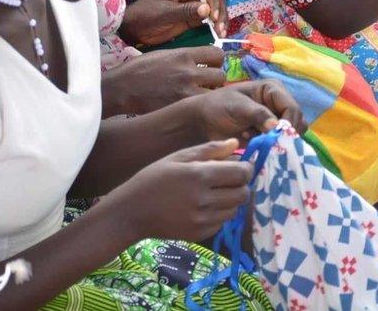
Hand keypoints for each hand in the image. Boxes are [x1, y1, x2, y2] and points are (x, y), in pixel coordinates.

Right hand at [101, 47, 225, 115]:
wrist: (122, 87)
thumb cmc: (140, 69)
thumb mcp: (164, 54)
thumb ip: (185, 57)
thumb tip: (202, 61)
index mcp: (184, 55)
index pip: (217, 54)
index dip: (217, 61)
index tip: (211, 66)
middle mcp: (189, 72)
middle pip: (220, 76)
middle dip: (215, 81)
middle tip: (206, 84)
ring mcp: (186, 91)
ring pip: (215, 94)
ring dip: (210, 95)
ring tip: (199, 96)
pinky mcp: (180, 107)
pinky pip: (200, 107)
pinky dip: (199, 107)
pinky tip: (190, 106)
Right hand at [109, 139, 252, 240]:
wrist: (132, 212)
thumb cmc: (153, 179)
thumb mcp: (177, 157)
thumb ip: (209, 150)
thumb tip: (235, 142)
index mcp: (199, 175)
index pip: (241, 173)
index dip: (246, 168)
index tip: (240, 165)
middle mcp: (204, 200)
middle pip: (243, 193)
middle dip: (241, 184)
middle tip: (228, 179)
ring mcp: (203, 220)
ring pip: (235, 209)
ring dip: (231, 200)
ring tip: (214, 192)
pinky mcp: (200, 234)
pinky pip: (222, 222)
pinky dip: (220, 213)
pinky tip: (204, 206)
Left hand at [119, 0, 226, 44]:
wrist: (133, 30)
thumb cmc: (144, 17)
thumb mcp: (164, 14)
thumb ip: (185, 11)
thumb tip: (207, 10)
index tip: (213, 15)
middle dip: (220, 10)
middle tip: (220, 27)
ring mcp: (191, 6)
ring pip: (213, 8)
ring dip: (220, 19)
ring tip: (221, 32)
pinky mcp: (191, 19)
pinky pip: (208, 20)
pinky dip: (215, 26)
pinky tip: (218, 34)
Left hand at [188, 80, 305, 141]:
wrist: (203, 122)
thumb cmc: (218, 107)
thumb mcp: (238, 107)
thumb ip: (258, 114)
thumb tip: (277, 127)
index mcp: (274, 89)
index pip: (292, 108)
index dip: (288, 123)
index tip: (277, 136)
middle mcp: (279, 104)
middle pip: (296, 122)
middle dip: (283, 134)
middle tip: (264, 139)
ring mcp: (276, 120)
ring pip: (291, 135)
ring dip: (276, 141)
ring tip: (255, 138)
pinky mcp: (270, 135)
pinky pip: (281, 144)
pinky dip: (270, 147)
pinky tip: (253, 143)